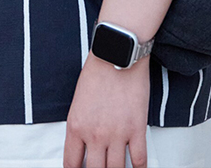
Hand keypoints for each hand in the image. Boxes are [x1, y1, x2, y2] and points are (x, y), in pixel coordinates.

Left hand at [63, 51, 149, 167]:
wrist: (116, 54)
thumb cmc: (97, 70)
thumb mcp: (78, 100)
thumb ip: (81, 124)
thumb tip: (86, 143)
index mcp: (76, 126)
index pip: (71, 164)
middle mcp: (95, 135)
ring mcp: (117, 134)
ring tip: (116, 167)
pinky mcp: (136, 129)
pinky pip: (139, 160)